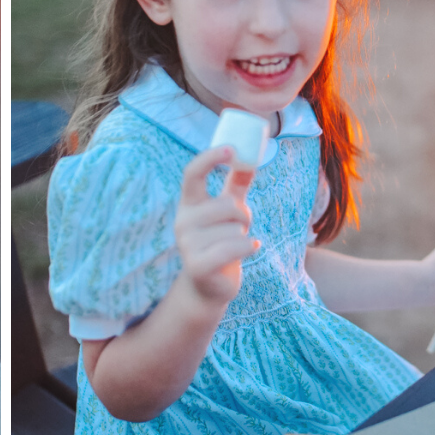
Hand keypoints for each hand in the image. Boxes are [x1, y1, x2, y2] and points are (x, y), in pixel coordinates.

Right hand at [174, 146, 258, 311]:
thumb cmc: (220, 241)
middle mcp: (182, 221)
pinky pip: (235, 247)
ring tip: (236, 245)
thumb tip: (251, 157)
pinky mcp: (198, 266)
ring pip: (235, 229)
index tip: (231, 149)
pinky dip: (249, 247)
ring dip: (244, 236)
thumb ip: (235, 184)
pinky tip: (250, 249)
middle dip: (244, 215)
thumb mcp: (227, 211)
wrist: (208, 285)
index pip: (192, 173)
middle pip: (227, 205)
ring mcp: (187, 244)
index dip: (210, 158)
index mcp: (189, 203)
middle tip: (241, 227)